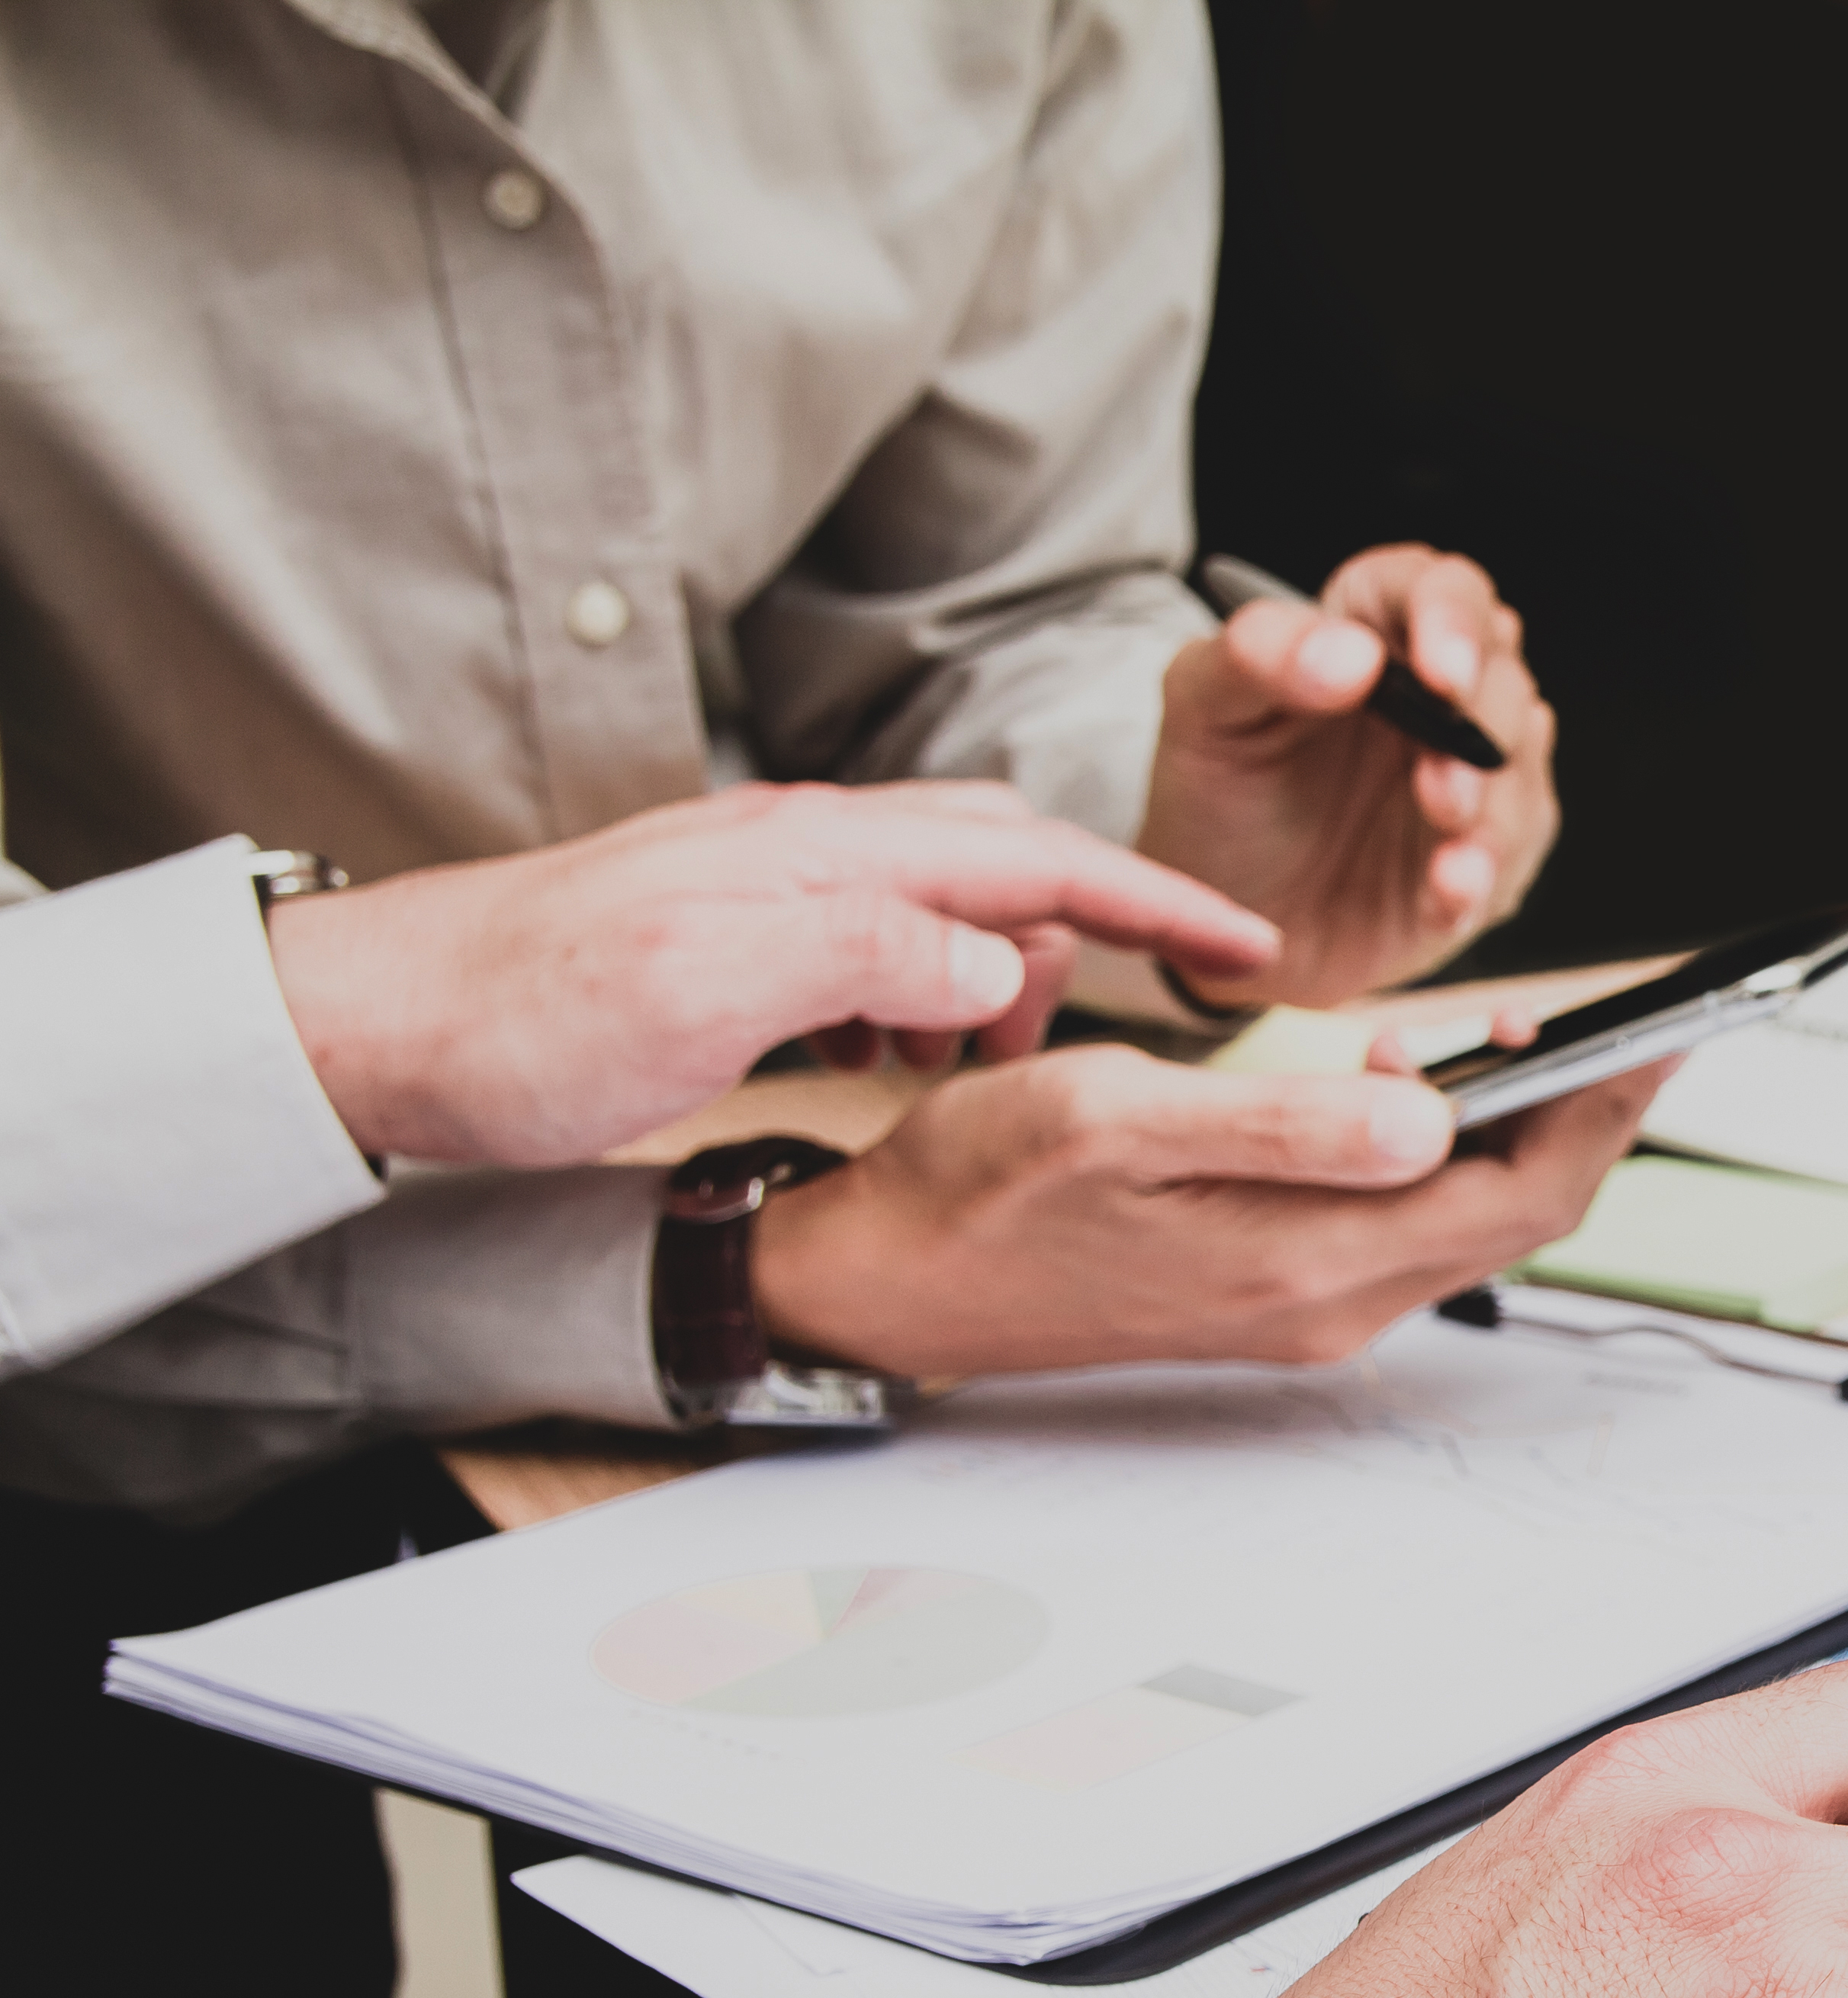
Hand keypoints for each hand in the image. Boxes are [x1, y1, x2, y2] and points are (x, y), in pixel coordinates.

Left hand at [263, 783, 1279, 1164]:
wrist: (369, 1020)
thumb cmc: (519, 1019)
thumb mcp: (706, 995)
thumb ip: (866, 958)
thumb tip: (995, 959)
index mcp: (823, 858)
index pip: (1032, 857)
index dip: (1153, 902)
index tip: (1246, 945)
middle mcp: (808, 848)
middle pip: (1006, 859)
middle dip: (1096, 930)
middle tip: (1151, 1014)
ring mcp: (768, 882)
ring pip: (944, 903)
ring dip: (998, 975)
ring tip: (993, 1068)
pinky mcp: (733, 925)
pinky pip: (877, 942)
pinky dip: (923, 992)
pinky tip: (896, 1054)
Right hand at [745, 1041, 1659, 1376]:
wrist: (889, 1284)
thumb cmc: (978, 1191)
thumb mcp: (1116, 1120)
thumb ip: (1283, 1121)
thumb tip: (1432, 1109)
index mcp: (1307, 1260)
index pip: (1524, 1188)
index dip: (1611, 1104)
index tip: (1673, 1025)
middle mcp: (1329, 1301)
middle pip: (1520, 1208)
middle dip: (1590, 1111)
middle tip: (1632, 1017)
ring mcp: (1308, 1305)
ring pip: (1470, 1217)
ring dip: (1518, 1130)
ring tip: (1531, 1035)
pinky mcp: (1278, 1289)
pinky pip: (1409, 1222)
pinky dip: (1446, 1150)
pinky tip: (1420, 1086)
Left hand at [1132, 546, 1559, 1009]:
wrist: (1219, 925)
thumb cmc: (1216, 801)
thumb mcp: (1203, 713)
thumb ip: (1257, 657)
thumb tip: (1352, 654)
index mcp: (1370, 636)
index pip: (1435, 590)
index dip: (1451, 618)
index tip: (1441, 673)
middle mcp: (1432, 699)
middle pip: (1500, 678)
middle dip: (1483, 729)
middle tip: (1439, 786)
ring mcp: (1464, 779)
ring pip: (1519, 771)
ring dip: (1493, 813)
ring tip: (1449, 851)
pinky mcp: (1480, 858)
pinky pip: (1507, 860)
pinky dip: (1481, 878)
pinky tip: (1448, 893)